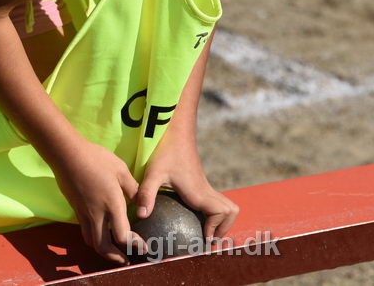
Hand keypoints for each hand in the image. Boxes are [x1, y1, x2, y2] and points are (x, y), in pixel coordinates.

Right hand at [49, 138, 147, 264]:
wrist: (68, 156)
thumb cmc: (97, 159)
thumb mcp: (121, 170)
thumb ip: (133, 189)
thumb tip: (142, 203)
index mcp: (112, 204)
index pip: (122, 235)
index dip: (133, 245)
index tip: (142, 247)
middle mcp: (97, 213)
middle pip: (103, 246)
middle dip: (115, 257)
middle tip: (126, 260)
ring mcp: (84, 213)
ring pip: (91, 241)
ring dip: (104, 251)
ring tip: (114, 252)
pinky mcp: (76, 209)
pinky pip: (85, 231)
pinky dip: (94, 239)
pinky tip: (101, 234)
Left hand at [132, 130, 238, 246]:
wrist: (176, 133)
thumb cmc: (165, 151)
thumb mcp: (153, 173)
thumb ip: (147, 194)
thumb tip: (142, 216)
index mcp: (198, 192)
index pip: (221, 212)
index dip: (216, 228)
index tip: (203, 237)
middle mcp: (206, 191)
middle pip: (231, 212)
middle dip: (223, 228)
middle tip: (206, 240)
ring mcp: (205, 188)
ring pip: (227, 207)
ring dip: (221, 222)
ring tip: (204, 234)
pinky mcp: (201, 185)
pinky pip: (216, 203)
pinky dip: (214, 215)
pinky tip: (195, 221)